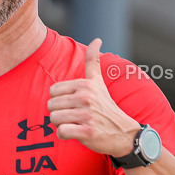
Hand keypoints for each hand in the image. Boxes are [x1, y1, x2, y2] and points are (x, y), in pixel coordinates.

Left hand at [47, 38, 139, 156]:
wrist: (123, 132)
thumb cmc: (105, 106)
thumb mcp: (98, 82)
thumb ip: (93, 62)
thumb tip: (97, 39)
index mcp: (85, 85)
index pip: (53, 91)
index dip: (60, 100)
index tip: (74, 104)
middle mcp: (86, 97)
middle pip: (51, 106)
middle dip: (59, 113)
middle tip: (75, 116)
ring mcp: (87, 115)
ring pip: (54, 119)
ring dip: (61, 125)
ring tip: (76, 124)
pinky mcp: (87, 131)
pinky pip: (61, 132)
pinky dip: (65, 135)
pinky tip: (76, 133)